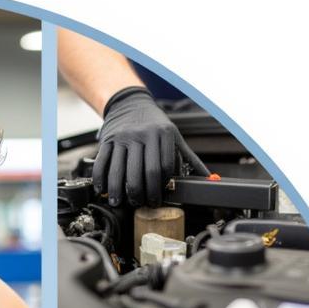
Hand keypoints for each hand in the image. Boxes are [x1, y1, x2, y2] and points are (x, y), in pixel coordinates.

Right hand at [93, 87, 209, 206]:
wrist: (130, 104)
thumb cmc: (154, 125)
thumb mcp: (174, 137)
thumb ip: (188, 158)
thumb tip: (207, 178)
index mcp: (163, 133)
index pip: (164, 167)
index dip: (161, 187)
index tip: (158, 199)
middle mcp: (143, 134)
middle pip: (143, 172)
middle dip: (142, 194)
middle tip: (140, 203)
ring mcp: (123, 137)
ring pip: (120, 171)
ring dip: (119, 192)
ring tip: (120, 202)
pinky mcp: (107, 140)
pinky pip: (103, 164)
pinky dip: (101, 180)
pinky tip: (103, 191)